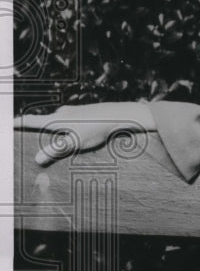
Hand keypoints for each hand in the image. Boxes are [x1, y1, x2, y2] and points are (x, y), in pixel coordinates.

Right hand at [14, 102, 155, 165]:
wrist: (118, 115)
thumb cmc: (96, 129)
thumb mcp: (75, 142)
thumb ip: (57, 150)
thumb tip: (37, 159)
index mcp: (56, 120)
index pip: (32, 121)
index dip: (19, 123)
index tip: (8, 123)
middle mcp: (61, 113)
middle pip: (44, 122)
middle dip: (36, 129)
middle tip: (27, 134)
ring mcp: (72, 111)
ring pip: (57, 122)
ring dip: (53, 130)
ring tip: (51, 140)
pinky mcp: (82, 112)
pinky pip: (68, 121)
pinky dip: (65, 128)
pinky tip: (72, 134)